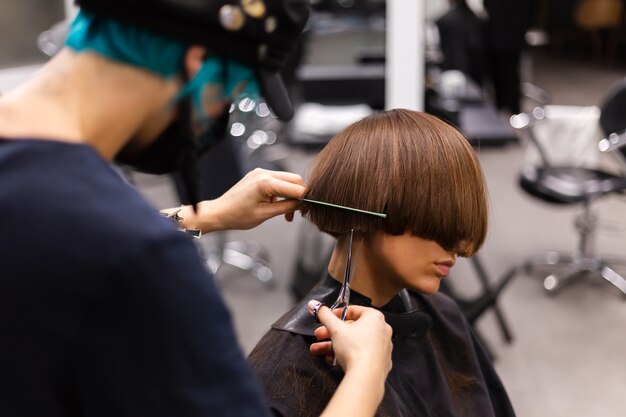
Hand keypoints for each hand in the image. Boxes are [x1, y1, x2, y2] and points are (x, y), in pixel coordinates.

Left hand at [162, 168, 304, 232]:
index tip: (313, 209)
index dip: (307, 199)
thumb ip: (287, 207)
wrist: (219, 212)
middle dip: (300, 195)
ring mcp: (261, 172)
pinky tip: (278, 205)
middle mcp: (265, 173)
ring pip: (287, 180)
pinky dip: (282, 192)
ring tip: (287, 213)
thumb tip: (303, 204)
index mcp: (266, 182)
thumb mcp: (265, 215)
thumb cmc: (238, 216)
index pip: (296, 188)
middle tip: (299, 213)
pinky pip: (277, 181)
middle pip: (295, 180)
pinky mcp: (258, 175)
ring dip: (291, 195)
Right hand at [308, 301, 392, 376]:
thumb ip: (323, 315)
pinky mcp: (380, 362)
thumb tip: (314, 305)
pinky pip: (360, 355)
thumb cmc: (355, 349)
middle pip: (351, 328)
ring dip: (334, 345)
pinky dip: (347, 356)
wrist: (366, 377)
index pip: (353, 310)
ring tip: (319, 350)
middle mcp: (381, 330)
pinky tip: (333, 359)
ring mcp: (382, 347)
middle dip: (331, 332)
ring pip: (354, 343)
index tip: (326, 318)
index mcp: (374, 317)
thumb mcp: (335, 329)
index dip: (336, 314)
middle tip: (320, 335)